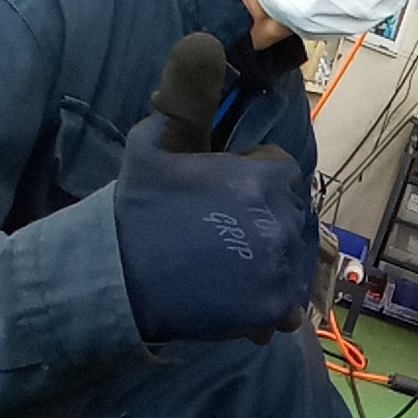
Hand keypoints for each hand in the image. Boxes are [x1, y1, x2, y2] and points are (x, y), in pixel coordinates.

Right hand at [114, 116, 312, 341]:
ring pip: (295, 261)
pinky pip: (291, 306)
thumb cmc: (136, 215)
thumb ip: (166, 124)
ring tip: (243, 275)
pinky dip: (276, 306)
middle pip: (294, 219)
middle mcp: (280, 219)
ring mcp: (281, 264)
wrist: (121, 276)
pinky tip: (250, 304)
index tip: (242, 203)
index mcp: (261, 178)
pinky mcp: (275, 305)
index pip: (286, 176)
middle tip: (239, 242)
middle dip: (271, 227)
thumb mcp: (146, 153)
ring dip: (276, 266)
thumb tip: (169, 111)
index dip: (264, 187)